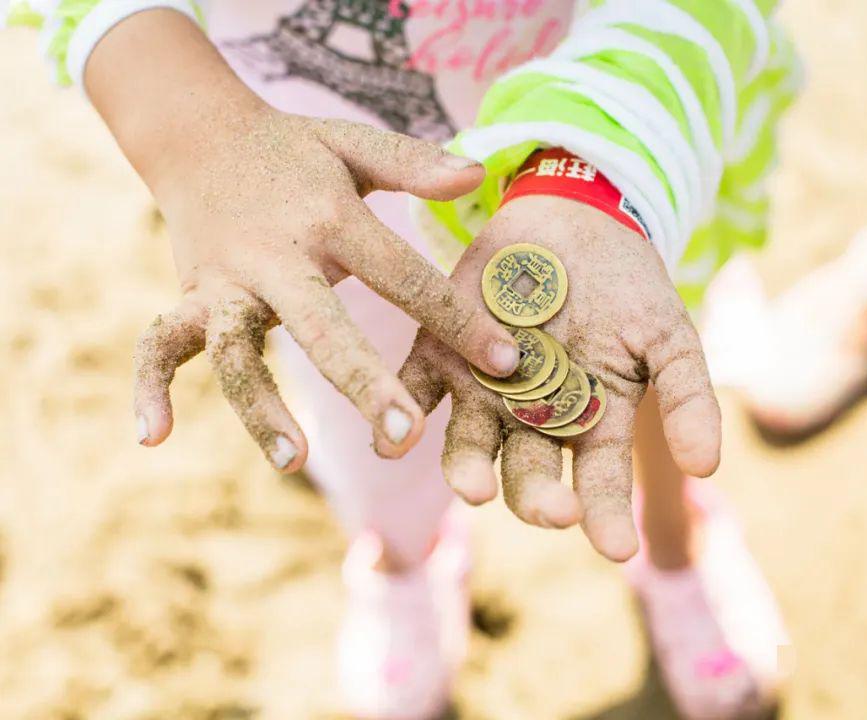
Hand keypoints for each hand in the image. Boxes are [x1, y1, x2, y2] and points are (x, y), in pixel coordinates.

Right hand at [84, 10, 517, 471]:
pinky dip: (148, 387)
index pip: (404, 275)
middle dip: (361, 383)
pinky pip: (159, 344)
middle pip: (321, 325)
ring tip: (295, 462)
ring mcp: (226, 280)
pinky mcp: (188, 296)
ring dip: (259, 407)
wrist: (199, 133)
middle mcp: (276, 255)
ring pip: (234, 350)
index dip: (457, 320)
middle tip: (404, 439)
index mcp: (330, 218)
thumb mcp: (354, 145)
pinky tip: (152, 437)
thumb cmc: (295, 151)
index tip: (507, 364)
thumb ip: (414, 164)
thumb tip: (479, 175)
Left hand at [398, 196, 721, 560]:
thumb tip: (707, 466)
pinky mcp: (438, 352)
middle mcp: (531, 419)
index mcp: (588, 423)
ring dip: (469, 472)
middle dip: (539, 498)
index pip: (597, 483)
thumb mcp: (668, 335)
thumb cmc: (628, 285)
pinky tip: (392, 439)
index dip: (605, 515)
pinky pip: (412, 391)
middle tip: (553, 511)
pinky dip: (397, 416)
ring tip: (475, 489)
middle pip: (529, 474)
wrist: (574, 218)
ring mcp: (482, 389)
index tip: (617, 547)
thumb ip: (687, 397)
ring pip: (470, 446)